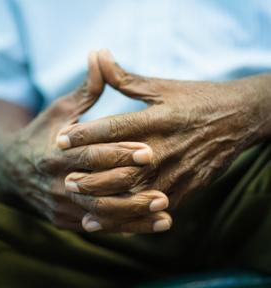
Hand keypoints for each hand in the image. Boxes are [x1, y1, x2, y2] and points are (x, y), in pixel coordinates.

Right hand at [2, 52, 170, 232]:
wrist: (14, 166)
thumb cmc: (44, 133)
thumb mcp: (61, 110)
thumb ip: (85, 90)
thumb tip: (99, 54)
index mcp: (54, 154)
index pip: (89, 155)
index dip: (118, 153)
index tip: (148, 151)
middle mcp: (56, 184)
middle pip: (97, 191)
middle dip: (130, 192)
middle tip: (163, 192)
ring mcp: (60, 206)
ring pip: (100, 214)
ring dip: (133, 216)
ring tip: (165, 214)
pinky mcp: (65, 220)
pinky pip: (99, 226)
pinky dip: (125, 228)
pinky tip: (151, 226)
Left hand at [57, 49, 260, 208]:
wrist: (238, 118)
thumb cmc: (197, 99)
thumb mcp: (162, 87)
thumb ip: (126, 78)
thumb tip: (98, 56)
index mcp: (158, 119)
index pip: (114, 128)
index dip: (84, 134)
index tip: (60, 140)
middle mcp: (166, 147)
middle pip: (121, 167)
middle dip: (90, 175)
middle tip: (65, 179)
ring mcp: (178, 171)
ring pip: (135, 193)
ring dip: (105, 201)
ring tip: (80, 204)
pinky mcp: (187, 188)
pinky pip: (155, 206)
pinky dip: (131, 216)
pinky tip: (113, 220)